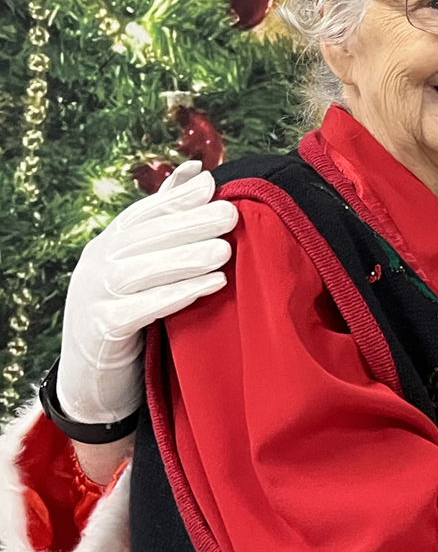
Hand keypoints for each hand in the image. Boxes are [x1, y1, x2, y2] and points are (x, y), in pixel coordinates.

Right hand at [58, 161, 238, 423]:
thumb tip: (197, 171)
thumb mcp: (143, 265)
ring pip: (141, 271)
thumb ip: (168, 219)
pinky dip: (176, 295)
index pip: (144, 214)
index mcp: (109, 244)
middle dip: (189, 224)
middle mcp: (97, 264)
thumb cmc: (127, 313)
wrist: (92, 381)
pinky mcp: (102, 331)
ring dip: (185, 259)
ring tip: (224, 250)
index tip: (213, 185)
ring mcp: (94, 297)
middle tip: (230, 215)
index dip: (176, 199)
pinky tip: (211, 286)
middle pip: (144, 238)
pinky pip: (140, 309)